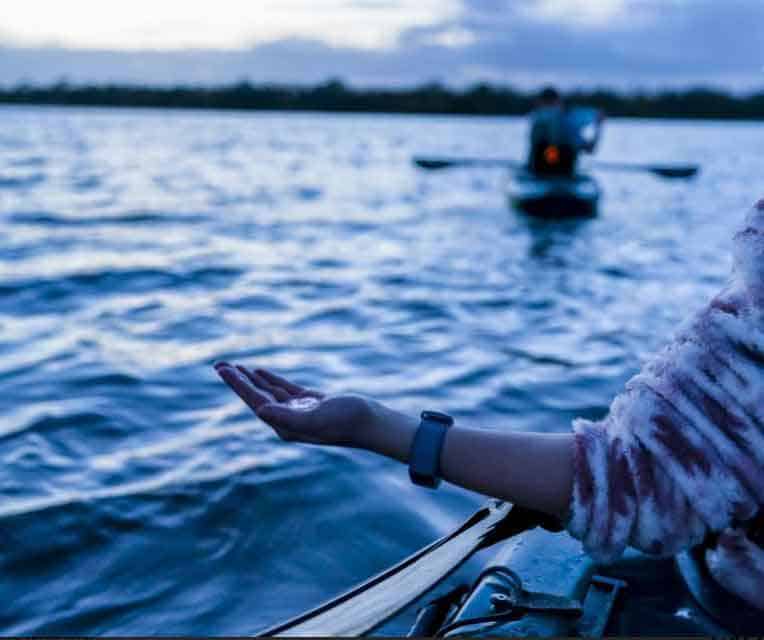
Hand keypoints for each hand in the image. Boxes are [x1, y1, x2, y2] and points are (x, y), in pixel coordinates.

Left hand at [214, 363, 377, 446]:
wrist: (372, 424)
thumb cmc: (347, 422)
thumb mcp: (316, 418)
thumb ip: (288, 416)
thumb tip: (261, 410)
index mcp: (285, 425)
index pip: (255, 400)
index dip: (237, 384)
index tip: (221, 369)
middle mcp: (288, 420)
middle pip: (257, 396)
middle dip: (238, 380)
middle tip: (219, 364)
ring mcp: (299, 412)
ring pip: (268, 392)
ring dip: (251, 379)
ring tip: (234, 367)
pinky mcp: (311, 403)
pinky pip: (283, 389)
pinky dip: (271, 380)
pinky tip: (260, 372)